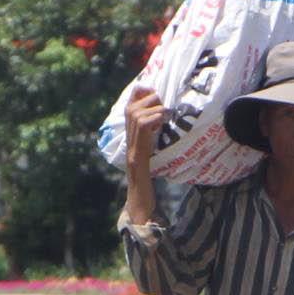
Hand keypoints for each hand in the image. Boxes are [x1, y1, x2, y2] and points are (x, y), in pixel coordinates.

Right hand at [120, 86, 166, 220]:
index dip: (140, 92)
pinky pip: (143, 127)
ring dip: (153, 109)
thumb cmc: (149, 183)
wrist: (140, 203)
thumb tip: (164, 119)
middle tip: (164, 108)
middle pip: (131, 107)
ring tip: (164, 116)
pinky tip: (162, 123)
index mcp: (132, 137)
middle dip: (149, 100)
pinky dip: (154, 119)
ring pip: (135, 114)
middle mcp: (128, 140)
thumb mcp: (153, 154)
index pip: (129, 105)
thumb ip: (154, 137)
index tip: (154, 91)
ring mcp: (132, 148)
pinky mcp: (138, 155)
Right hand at [123, 85, 167, 152]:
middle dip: (160, 107)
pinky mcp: (142, 123)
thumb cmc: (142, 136)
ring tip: (154, 126)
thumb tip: (156, 93)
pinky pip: (160, 116)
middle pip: (155, 96)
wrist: (136, 154)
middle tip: (155, 119)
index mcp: (129, 106)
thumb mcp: (138, 118)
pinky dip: (161, 123)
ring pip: (160, 108)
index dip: (150, 91)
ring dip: (161, 118)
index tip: (155, 102)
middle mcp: (131, 108)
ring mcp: (136, 115)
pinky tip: (154, 130)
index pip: (139, 88)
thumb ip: (143, 105)